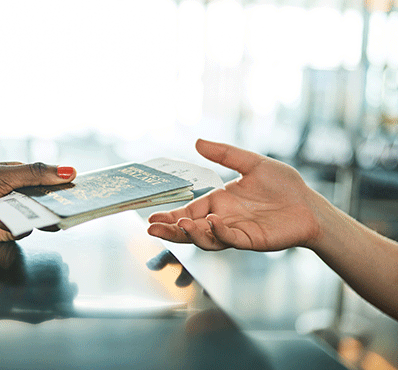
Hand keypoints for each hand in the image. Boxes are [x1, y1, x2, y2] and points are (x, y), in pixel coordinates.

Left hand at [0, 162, 75, 241]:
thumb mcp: (1, 176)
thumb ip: (35, 175)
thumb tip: (69, 170)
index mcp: (18, 175)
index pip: (49, 180)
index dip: (65, 185)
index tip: (82, 191)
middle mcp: (16, 195)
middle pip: (46, 202)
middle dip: (54, 206)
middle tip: (65, 211)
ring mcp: (10, 214)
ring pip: (35, 219)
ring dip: (29, 217)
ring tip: (20, 213)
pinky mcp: (2, 233)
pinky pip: (19, 232)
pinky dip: (12, 227)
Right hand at [148, 139, 320, 251]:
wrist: (310, 204)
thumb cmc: (284, 186)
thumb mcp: (252, 163)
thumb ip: (225, 155)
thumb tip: (198, 142)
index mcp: (218, 203)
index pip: (188, 212)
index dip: (170, 216)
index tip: (152, 218)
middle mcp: (222, 220)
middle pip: (190, 229)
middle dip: (171, 230)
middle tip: (153, 229)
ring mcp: (235, 232)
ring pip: (206, 238)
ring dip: (192, 234)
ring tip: (182, 224)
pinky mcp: (251, 240)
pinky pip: (231, 239)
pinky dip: (220, 232)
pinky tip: (213, 221)